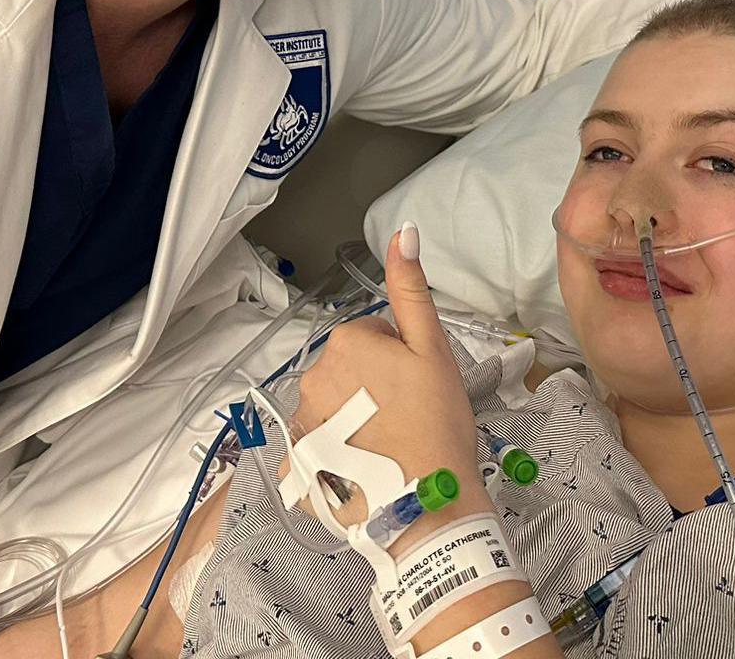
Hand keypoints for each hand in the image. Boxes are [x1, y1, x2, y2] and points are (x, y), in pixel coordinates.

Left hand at [288, 223, 485, 536]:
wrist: (427, 503)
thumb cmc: (436, 423)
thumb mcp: (432, 349)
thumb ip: (411, 289)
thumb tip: (402, 231)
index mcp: (346, 344)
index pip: (372, 337)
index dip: (400, 361)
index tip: (417, 387)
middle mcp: (313, 377)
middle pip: (347, 372)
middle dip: (372, 387)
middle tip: (407, 417)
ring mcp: (302, 422)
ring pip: (331, 408)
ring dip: (352, 420)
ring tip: (389, 446)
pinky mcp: (297, 464)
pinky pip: (315, 449)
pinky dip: (334, 456)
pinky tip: (364, 470)